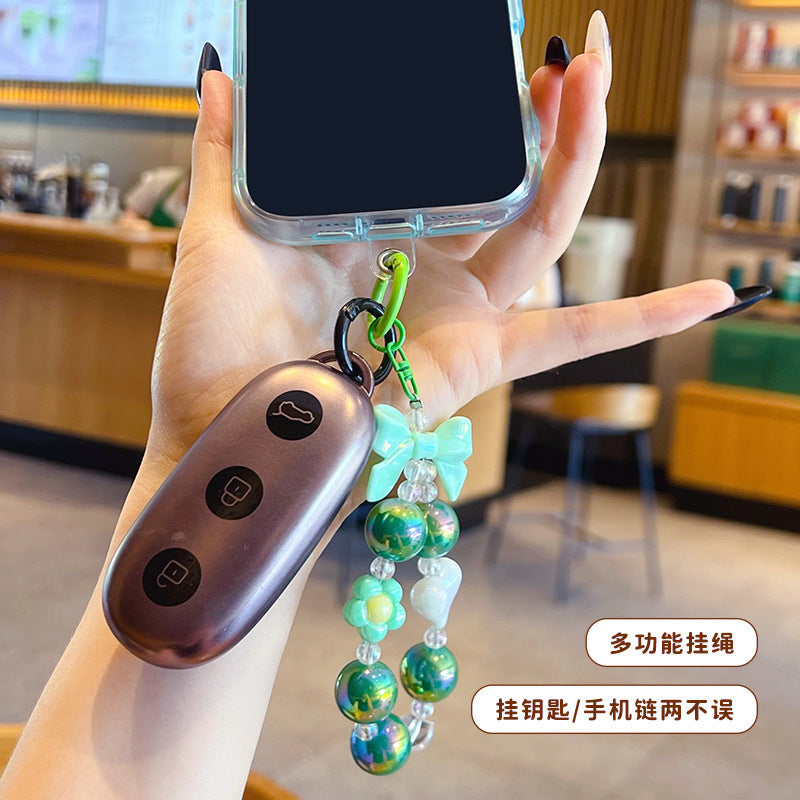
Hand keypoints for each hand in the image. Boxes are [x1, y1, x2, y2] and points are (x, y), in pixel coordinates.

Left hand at [149, 40, 732, 478]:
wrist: (225, 426)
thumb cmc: (214, 342)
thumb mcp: (222, 226)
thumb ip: (230, 151)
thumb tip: (221, 74)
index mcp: (372, 234)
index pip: (448, 162)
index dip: (484, 113)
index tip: (503, 56)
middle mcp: (424, 270)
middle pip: (511, 183)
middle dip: (548, 116)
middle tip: (578, 47)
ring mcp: (458, 313)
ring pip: (544, 229)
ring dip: (581, 157)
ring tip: (600, 77)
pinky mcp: (480, 359)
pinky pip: (573, 336)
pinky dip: (641, 320)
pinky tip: (713, 297)